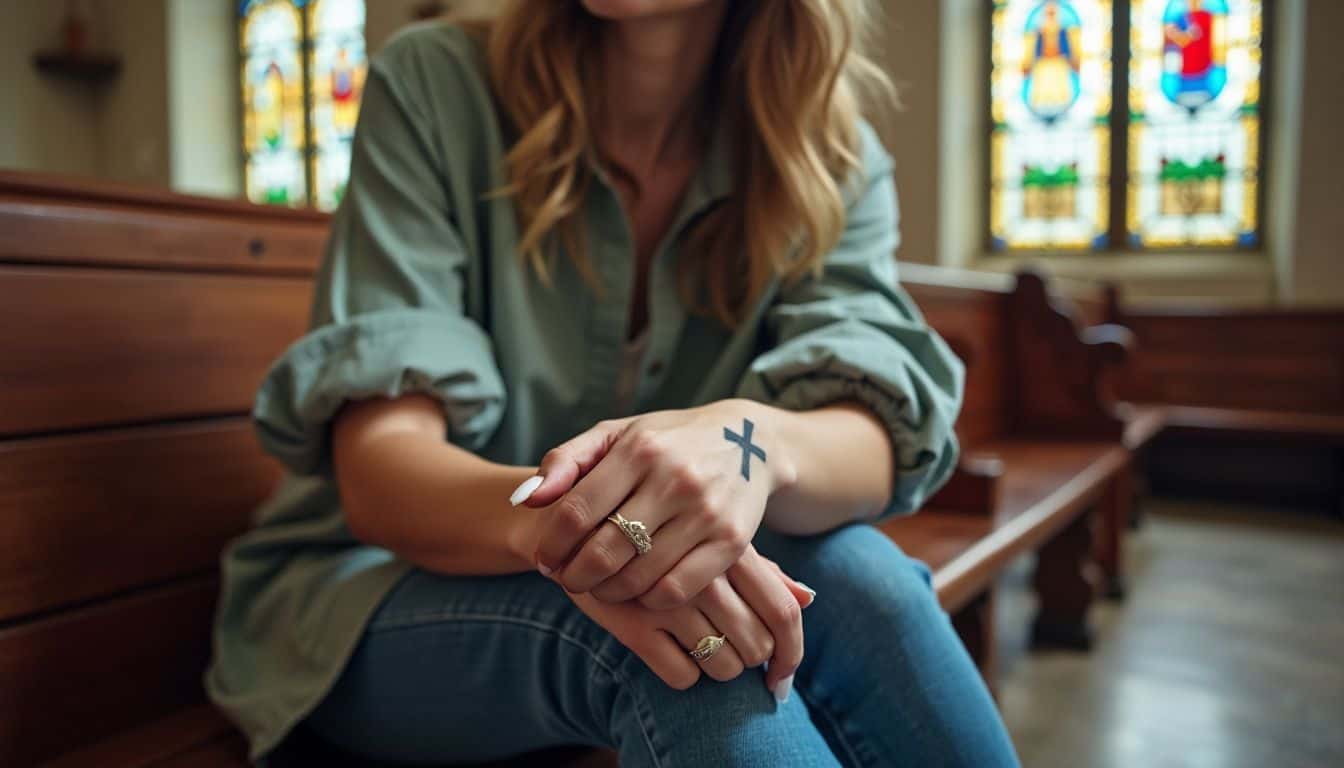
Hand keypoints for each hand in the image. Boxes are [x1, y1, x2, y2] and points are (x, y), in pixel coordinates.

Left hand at [518, 399, 797, 609]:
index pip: (576, 511)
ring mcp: (706, 512)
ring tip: (598, 585)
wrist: (748, 442)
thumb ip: (566, 461)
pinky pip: (676, 589)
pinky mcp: (731, 542)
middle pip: (605, 550)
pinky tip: (637, 587)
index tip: (544, 557)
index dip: (551, 544)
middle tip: (567, 579)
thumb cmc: (666, 442)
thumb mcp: (616, 435)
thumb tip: (524, 499)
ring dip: (608, 591)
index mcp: (639, 449)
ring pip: (638, 576)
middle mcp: (674, 479)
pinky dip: (647, 598)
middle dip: (574, 575)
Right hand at [564, 545, 814, 695]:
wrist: (569, 522)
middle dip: (749, 659)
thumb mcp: (707, 533)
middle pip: (756, 645)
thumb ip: (759, 566)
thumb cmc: (656, 528)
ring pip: (721, 664)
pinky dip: (682, 674)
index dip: (791, 653)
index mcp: (731, 545)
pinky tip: (669, 651)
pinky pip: (680, 675)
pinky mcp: (633, 623)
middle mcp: (704, 571)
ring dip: (718, 668)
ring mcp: (668, 598)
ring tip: (700, 649)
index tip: (782, 679)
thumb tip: (807, 599)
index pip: (783, 611)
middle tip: (733, 652)